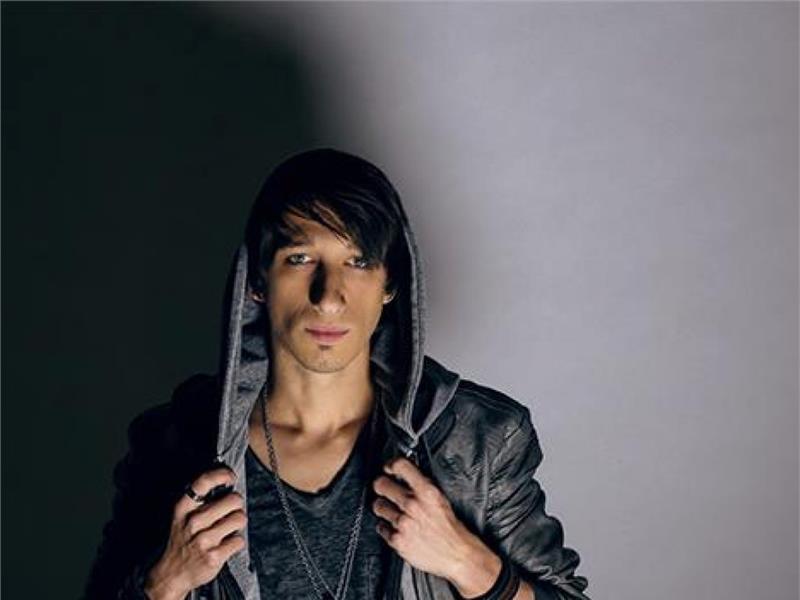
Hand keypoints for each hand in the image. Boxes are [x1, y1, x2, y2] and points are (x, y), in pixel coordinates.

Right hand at [144, 467, 246, 599]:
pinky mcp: (213, 556)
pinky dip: (236, 542)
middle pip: (233, 500)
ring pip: (239, 518)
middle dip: (236, 505)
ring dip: (238, 524)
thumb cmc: (182, 541)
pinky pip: (239, 540)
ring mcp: (203, 540)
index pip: (204, 482)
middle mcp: (193, 522)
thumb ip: (200, 500)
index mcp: (184, 508)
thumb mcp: (182, 517)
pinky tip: (225, 544)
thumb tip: (225, 483)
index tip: (230, 477)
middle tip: (230, 512)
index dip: (222, 475)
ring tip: (228, 529)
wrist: (172, 574)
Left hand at [372, 457, 501, 594]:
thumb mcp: (440, 499)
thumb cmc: (451, 529)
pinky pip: (381, 527)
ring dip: (383, 507)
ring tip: (392, 511)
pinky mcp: (398, 540)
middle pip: (381, 484)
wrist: (457, 555)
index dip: (391, 464)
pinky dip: (387, 527)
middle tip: (383, 488)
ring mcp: (403, 523)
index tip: (389, 468)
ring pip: (378, 506)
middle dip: (381, 485)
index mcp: (427, 492)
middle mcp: (413, 505)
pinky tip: (396, 528)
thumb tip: (407, 475)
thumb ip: (422, 486)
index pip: (401, 466)